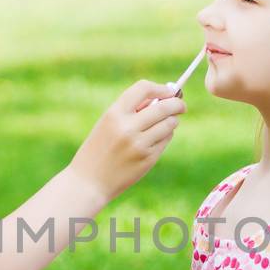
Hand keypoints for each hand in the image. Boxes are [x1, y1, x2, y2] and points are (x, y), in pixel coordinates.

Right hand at [68, 81, 184, 202]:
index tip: (168, 91)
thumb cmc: (98, 149)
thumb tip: (162, 97)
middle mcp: (127, 128)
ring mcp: (139, 145)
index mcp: (114, 114)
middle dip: (177, 104)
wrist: (89, 182)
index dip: (160, 88)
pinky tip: (154, 140)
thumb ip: (131, 110)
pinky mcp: (147, 159)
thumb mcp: (107, 124)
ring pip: (169, 124)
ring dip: (172, 121)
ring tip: (165, 124)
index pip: (143, 88)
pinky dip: (165, 136)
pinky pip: (165, 140)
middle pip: (163, 107)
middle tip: (181, 106)